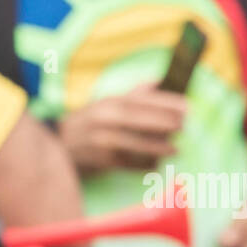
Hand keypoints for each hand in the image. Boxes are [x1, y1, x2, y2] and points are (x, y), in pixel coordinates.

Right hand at [56, 85, 186, 173]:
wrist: (59, 144)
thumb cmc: (89, 122)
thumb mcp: (106, 103)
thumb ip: (133, 94)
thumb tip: (159, 81)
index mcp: (109, 102)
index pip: (141, 100)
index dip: (165, 102)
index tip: (187, 106)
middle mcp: (104, 119)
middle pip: (138, 119)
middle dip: (164, 122)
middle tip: (185, 126)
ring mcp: (101, 140)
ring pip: (133, 142)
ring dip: (157, 146)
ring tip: (177, 149)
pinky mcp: (100, 160)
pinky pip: (127, 162)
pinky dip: (143, 164)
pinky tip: (157, 164)